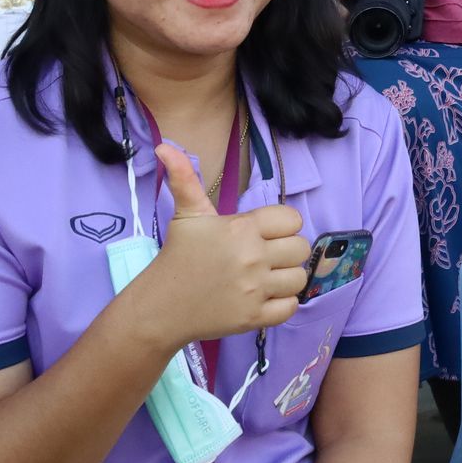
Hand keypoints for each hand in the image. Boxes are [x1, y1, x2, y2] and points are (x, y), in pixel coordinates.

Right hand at [131, 141, 310, 346]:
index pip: (292, 220)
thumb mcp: (186, 215)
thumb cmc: (177, 256)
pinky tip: (264, 296)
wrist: (160, 307)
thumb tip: (164, 145)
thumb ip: (185, 178)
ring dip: (286, 277)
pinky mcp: (254, 318)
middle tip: (264, 256)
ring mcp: (255, 290)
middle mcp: (253, 258)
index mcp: (242, 229)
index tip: (263, 234)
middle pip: (301, 248)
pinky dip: (282, 303)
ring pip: (300, 278)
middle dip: (286, 250)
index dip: (282, 226)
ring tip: (265, 276)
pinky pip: (292, 307)